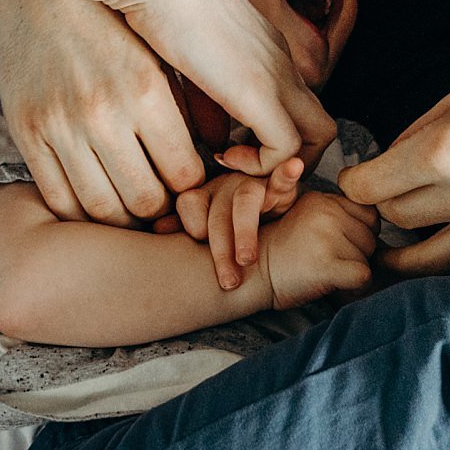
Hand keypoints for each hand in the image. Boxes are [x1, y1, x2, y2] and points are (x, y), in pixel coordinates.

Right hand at [0, 0, 207, 226]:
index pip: (186, 174)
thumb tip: (223, 150)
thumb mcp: (160, 54)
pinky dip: (79, 211)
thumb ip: (195, 104)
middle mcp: (103, 111)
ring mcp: (60, 124)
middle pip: (146, 201)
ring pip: (101, 209)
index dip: (194, 188)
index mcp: (146, 88)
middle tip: (162, 200)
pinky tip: (93, 196)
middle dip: (161, 210)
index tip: (190, 184)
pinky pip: (57, 198)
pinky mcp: (26, 131)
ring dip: (121, 218)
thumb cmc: (112, 22)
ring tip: (130, 202)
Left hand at [164, 159, 305, 290]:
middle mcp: (226, 187)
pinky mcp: (283, 187)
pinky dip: (287, 172)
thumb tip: (157, 229)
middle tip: (228, 282)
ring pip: (245, 202)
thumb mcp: (208, 235)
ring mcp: (255, 185)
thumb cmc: (233, 236)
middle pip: (217, 212)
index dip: (193, 227)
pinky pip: (283, 177)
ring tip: (247, 259)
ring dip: (244, 232)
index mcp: (204, 196)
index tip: (198, 250)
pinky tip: (292, 168)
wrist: (277, 229)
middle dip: (220, 249)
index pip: (189, 203)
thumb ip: (185, 230)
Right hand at [259, 191, 376, 310]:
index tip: (338, 247)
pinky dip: (355, 288)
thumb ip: (337, 216)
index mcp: (323, 199)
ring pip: (368, 258)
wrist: (251, 277)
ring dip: (353, 271)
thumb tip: (378, 227)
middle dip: (357, 254)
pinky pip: (363, 276)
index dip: (359, 234)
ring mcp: (327, 236)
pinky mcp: (326, 264)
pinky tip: (336, 287)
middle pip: (372, 236)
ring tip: (325, 273)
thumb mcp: (306, 221)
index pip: (369, 215)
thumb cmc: (282, 255)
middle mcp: (327, 212)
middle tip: (328, 262)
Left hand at [337, 21, 449, 281]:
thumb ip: (416, 136)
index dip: (357, 183)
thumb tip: (382, 168)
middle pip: (396, 221)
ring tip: (404, 245)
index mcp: (443, 150)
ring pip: (430, 262)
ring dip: (411, 251)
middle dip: (386, 209)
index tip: (362, 180)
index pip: (369, 189)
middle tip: (390, 202)